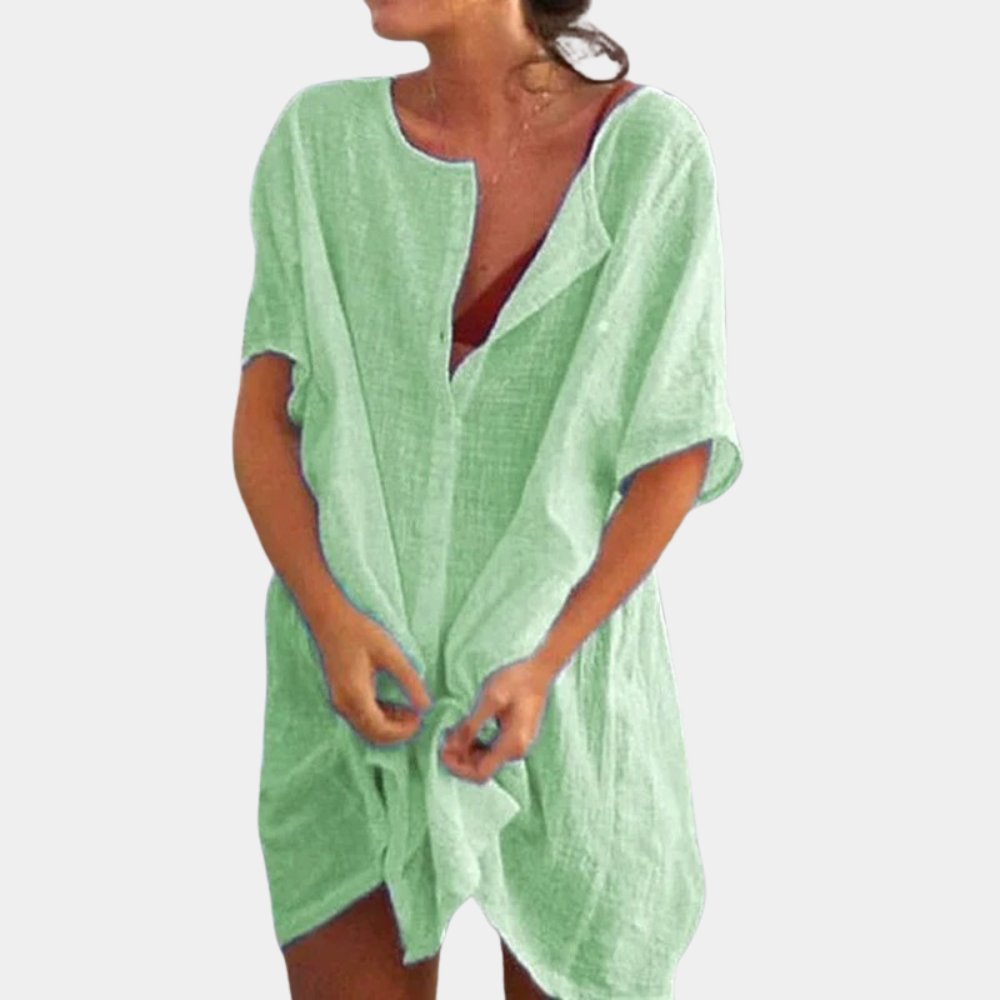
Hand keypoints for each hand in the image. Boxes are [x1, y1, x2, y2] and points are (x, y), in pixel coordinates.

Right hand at [315, 607, 432, 745]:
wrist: (331, 620)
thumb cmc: (360, 632)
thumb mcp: (390, 653)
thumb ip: (409, 679)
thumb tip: (426, 705)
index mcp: (355, 695)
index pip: (381, 730)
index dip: (403, 731)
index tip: (421, 719)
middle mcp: (344, 704)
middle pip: (373, 734)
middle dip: (398, 731)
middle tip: (418, 716)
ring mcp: (340, 702)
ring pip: (367, 729)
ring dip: (390, 726)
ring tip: (410, 711)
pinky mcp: (341, 697)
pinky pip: (362, 718)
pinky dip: (380, 718)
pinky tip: (396, 706)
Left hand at [441, 656, 556, 783]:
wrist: (538, 672)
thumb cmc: (516, 682)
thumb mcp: (490, 700)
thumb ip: (471, 726)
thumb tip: (451, 746)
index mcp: (511, 745)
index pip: (480, 773)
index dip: (458, 768)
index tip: (443, 752)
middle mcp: (517, 751)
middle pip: (482, 768)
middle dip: (460, 758)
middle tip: (444, 739)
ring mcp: (518, 746)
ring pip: (486, 760)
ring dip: (466, 751)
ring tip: (452, 733)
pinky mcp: (517, 738)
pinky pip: (493, 750)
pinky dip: (476, 745)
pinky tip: (467, 730)